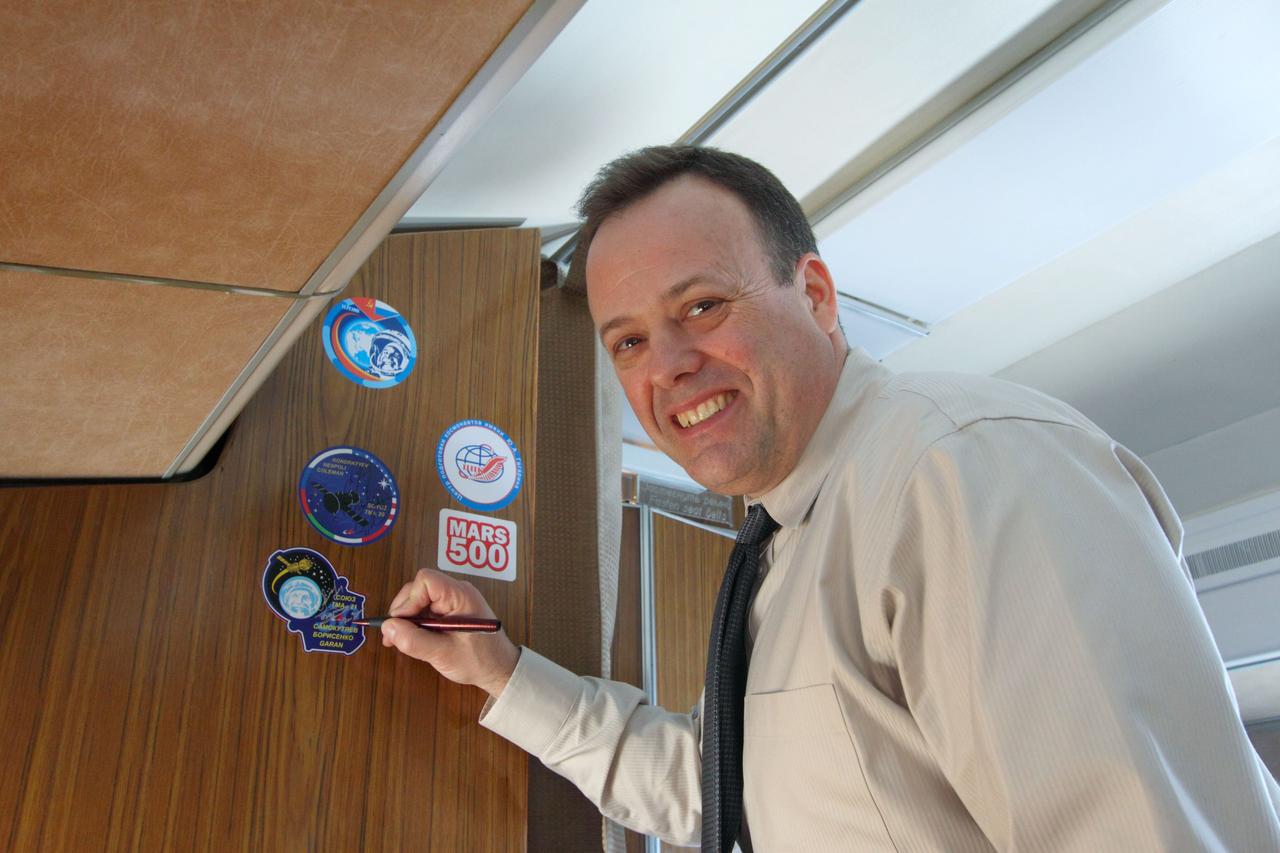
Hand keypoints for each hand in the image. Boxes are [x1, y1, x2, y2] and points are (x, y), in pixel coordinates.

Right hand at [381, 568, 520, 697]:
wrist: (500, 670)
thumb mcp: (443, 655)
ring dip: (407, 617)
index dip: (409, 599)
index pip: (426, 580)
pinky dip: (416, 621)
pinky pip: (427, 608)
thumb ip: (414, 641)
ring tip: (399, 640)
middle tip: (393, 636)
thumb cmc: (478, 661)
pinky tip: (411, 638)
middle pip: (420, 587)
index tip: (401, 624)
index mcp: (461, 596)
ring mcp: (455, 600)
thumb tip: (387, 627)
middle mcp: (457, 592)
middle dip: (404, 610)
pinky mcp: (452, 610)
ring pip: (420, 598)